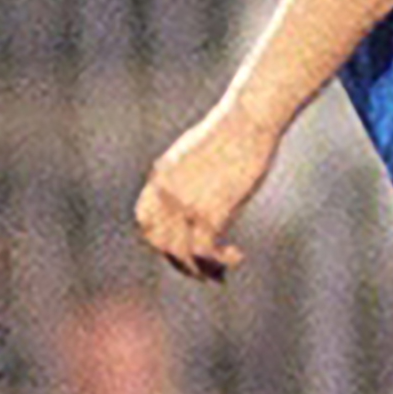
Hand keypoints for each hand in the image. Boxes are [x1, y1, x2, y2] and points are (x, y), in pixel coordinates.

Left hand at [137, 96, 281, 280]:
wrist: (248, 118)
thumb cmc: (236, 127)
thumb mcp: (203, 149)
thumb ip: (194, 171)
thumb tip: (207, 183)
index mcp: (161, 174)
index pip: (144, 218)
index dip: (159, 239)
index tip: (181, 247)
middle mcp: (166, 193)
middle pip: (159, 241)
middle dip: (179, 262)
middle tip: (203, 270)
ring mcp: (185, 203)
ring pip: (180, 252)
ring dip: (200, 270)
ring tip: (220, 275)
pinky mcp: (209, 212)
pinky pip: (206, 251)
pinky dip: (221, 261)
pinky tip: (238, 257)